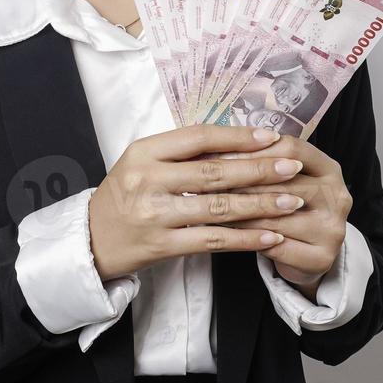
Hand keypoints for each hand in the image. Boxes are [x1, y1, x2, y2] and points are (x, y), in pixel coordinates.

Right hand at [88, 125, 308, 280]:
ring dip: (260, 204)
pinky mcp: (162, 246)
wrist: (91, 239)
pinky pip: (212, 240)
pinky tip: (270, 235)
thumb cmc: (125, 195)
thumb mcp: (142, 163)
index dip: (238, 137)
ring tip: (292, 200)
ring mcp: (155, 215)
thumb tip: (239, 144)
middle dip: (259, 169)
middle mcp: (148, 180)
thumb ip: (183, 154)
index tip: (271, 137)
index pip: (199, 138)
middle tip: (292, 166)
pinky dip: (245, 238)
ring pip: (218, 207)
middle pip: (214, 172)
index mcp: (144, 152)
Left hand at [209, 135, 352, 295]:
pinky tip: (224, 232)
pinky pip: (277, 246)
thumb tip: (214, 147)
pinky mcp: (322, 258)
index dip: (253, 149)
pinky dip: (248, 239)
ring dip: (240, 212)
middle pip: (284, 182)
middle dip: (241, 182)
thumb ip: (260, 162)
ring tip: (209, 205)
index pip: (292, 148)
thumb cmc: (284, 208)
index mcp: (329, 168)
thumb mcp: (282, 180)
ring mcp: (333, 228)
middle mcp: (338, 196)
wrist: (304, 254)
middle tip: (205, 181)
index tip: (218, 152)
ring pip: (277, 216)